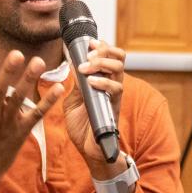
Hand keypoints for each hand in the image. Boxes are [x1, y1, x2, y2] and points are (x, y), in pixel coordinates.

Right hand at [0, 50, 64, 190]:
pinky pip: (36, 115)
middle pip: (0, 93)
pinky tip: (59, 88)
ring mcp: (7, 124)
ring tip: (38, 62)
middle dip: (8, 73)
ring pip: (19, 100)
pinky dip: (48, 102)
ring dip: (29, 81)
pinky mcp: (21, 132)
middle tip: (17, 54)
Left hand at [63, 39, 126, 178]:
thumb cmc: (82, 125)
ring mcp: (114, 95)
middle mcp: (111, 85)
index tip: (89, 43)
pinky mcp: (114, 107)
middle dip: (104, 50)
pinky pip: (115, 89)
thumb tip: (73, 65)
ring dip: (102, 63)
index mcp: (102, 80)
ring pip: (119, 69)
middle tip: (88, 55)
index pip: (110, 56)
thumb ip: (75, 85)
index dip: (102, 46)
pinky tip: (91, 82)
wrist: (89, 149)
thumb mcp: (73, 101)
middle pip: (119, 57)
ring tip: (86, 67)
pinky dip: (103, 82)